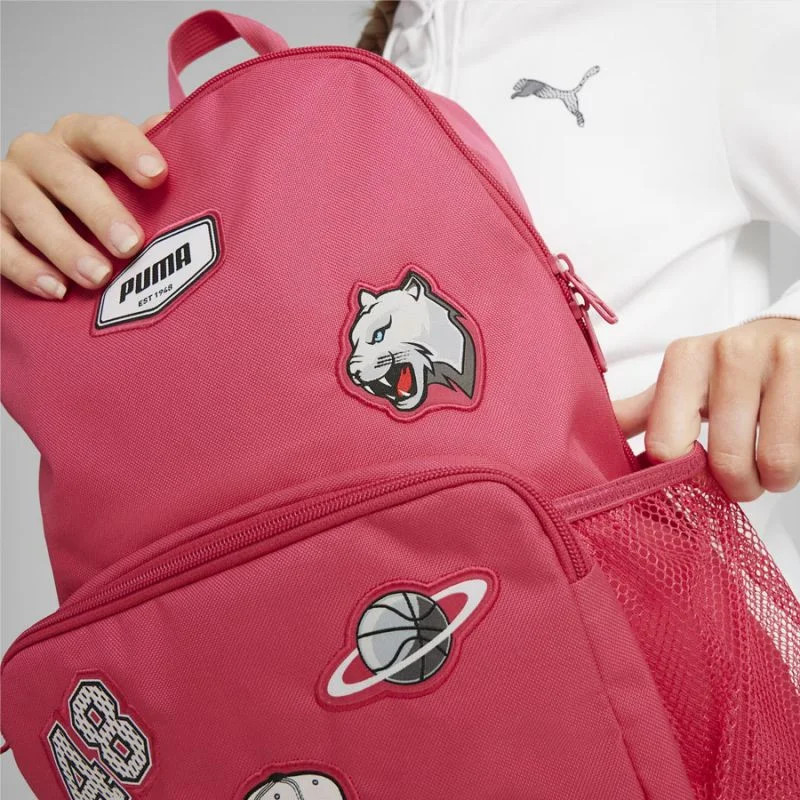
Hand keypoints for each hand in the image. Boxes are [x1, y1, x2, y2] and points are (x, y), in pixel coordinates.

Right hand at [1, 112, 167, 298]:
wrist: (48, 215)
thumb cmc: (101, 195)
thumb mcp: (124, 174)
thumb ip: (150, 158)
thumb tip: (179, 130)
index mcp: (77, 137)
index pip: (103, 132)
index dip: (130, 151)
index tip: (157, 176)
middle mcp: (38, 154)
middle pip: (66, 175)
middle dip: (100, 211)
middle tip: (131, 245)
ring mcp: (8, 187)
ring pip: (30, 212)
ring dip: (66, 247)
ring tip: (98, 277)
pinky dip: (27, 268)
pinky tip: (56, 289)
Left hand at [613, 318, 799, 501]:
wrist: (797, 335)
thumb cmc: (732, 372)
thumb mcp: (682, 385)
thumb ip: (643, 412)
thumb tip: (585, 435)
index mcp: (685, 359)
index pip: (668, 446)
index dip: (684, 476)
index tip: (695, 474)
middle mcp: (730, 351)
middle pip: (724, 461)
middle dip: (737, 487)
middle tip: (742, 480)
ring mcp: (782, 358)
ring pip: (775, 463)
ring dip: (774, 480)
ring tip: (770, 465)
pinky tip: (795, 444)